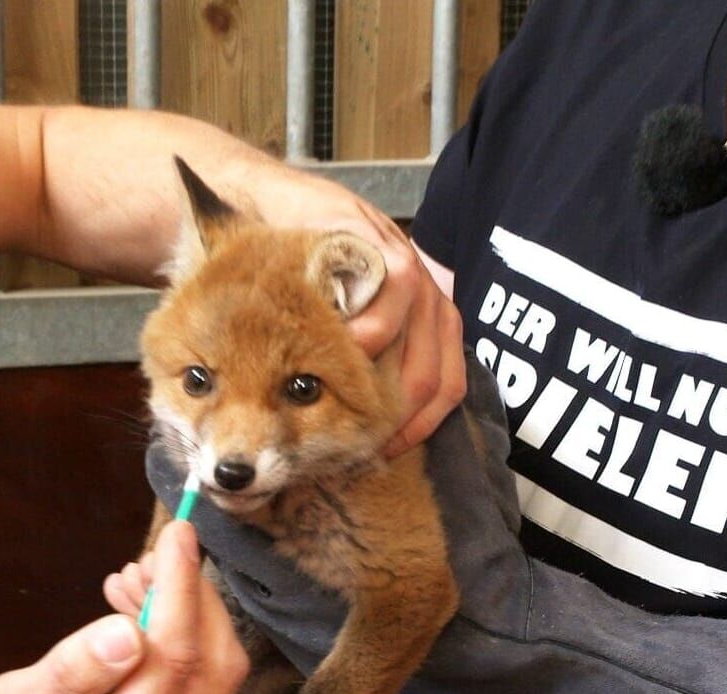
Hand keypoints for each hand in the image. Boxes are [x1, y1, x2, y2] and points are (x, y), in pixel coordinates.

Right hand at [0, 520, 247, 693]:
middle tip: (149, 556)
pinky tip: (135, 614)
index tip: (178, 534)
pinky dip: (177, 641)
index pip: (176, 658)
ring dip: (186, 617)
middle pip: (214, 667)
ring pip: (213, 676)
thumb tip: (129, 631)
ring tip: (132, 580)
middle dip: (193, 598)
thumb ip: (70, 673)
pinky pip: (193, 689)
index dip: (182, 588)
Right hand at [244, 167, 464, 456]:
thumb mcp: (340, 322)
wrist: (279, 208)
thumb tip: (358, 431)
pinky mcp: (382, 244)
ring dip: (381, 382)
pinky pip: (395, 295)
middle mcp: (429, 298)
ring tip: (343, 402)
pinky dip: (372, 329)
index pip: (447, 388)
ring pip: (418, 346)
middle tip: (354, 439)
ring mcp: (409, 269)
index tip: (383, 452)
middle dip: (395, 417)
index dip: (418, 428)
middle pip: (432, 378)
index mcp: (429, 320)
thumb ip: (360, 365)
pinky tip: (344, 344)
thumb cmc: (307, 274)